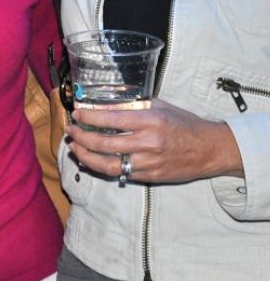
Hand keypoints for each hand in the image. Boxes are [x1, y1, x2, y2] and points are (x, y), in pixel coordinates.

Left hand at [66, 98, 243, 183]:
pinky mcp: (150, 176)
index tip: (76, 114)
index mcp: (149, 120)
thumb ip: (133, 106)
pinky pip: (120, 174)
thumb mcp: (160, 106)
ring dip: (86, 156)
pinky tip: (90, 161)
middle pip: (105, 143)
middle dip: (82, 137)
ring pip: (108, 164)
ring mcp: (148, 162)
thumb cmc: (184, 123)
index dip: (90, 117)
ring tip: (74, 148)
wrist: (210, 149)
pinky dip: (101, 168)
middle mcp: (147, 142)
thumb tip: (106, 104)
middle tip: (70, 130)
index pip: (111, 119)